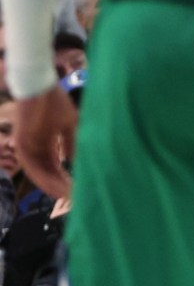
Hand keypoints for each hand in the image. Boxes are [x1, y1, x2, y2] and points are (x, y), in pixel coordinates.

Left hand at [17, 86, 75, 201]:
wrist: (40, 87)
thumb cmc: (55, 102)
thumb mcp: (69, 124)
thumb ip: (71, 143)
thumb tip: (76, 161)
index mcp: (46, 144)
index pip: (55, 167)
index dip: (66, 178)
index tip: (79, 189)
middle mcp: (35, 149)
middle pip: (47, 174)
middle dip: (60, 186)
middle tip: (74, 198)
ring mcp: (27, 149)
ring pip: (39, 174)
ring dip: (52, 186)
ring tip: (66, 197)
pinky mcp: (21, 146)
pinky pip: (31, 167)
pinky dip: (43, 177)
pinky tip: (55, 185)